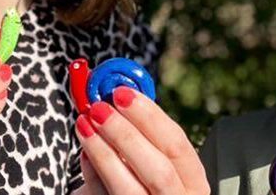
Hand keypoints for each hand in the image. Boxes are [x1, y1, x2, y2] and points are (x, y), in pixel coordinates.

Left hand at [72, 87, 209, 194]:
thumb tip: (117, 91)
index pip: (178, 145)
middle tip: (100, 107)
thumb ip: (141, 131)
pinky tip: (83, 151)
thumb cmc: (142, 179)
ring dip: (104, 151)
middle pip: (159, 169)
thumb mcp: (150, 155)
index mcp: (192, 180)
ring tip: (85, 123)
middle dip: (127, 134)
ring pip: (130, 189)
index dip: (150, 116)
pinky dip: (94, 173)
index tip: (123, 92)